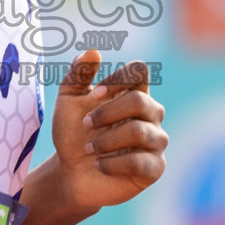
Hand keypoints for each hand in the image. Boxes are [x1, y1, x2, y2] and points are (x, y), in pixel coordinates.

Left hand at [50, 49, 167, 210]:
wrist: (70, 172)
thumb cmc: (73, 133)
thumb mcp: (68, 101)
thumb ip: (78, 74)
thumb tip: (93, 52)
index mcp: (134, 93)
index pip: (140, 71)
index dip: (118, 79)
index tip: (94, 94)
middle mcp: (151, 115)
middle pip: (140, 101)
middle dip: (107, 113)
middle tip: (86, 124)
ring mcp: (156, 141)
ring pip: (139, 132)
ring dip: (106, 140)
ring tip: (88, 149)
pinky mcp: (155, 168)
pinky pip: (141, 161)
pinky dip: (113, 163)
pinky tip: (99, 164)